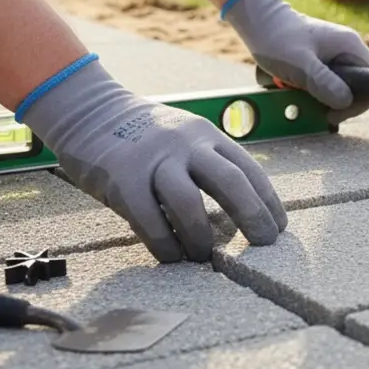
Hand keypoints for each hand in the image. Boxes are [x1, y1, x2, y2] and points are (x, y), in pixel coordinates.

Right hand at [22, 57, 286, 261]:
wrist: (89, 112)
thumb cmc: (145, 136)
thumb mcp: (186, 138)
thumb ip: (210, 165)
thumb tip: (240, 214)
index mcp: (207, 135)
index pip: (249, 169)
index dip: (269, 201)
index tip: (278, 228)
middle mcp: (186, 144)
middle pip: (230, 182)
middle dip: (253, 216)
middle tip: (264, 245)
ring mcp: (153, 160)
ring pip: (189, 204)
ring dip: (201, 237)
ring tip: (204, 257)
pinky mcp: (121, 179)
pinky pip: (149, 220)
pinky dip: (165, 244)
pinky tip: (172, 256)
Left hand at [221, 0, 368, 137]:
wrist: (258, 20)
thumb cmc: (277, 36)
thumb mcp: (300, 63)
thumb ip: (323, 83)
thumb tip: (345, 103)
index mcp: (350, 47)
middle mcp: (349, 53)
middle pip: (363, 91)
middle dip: (347, 109)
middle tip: (328, 119)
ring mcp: (336, 59)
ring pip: (344, 92)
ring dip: (327, 103)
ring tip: (307, 105)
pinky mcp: (323, 65)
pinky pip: (329, 88)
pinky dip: (317, 97)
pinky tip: (301, 98)